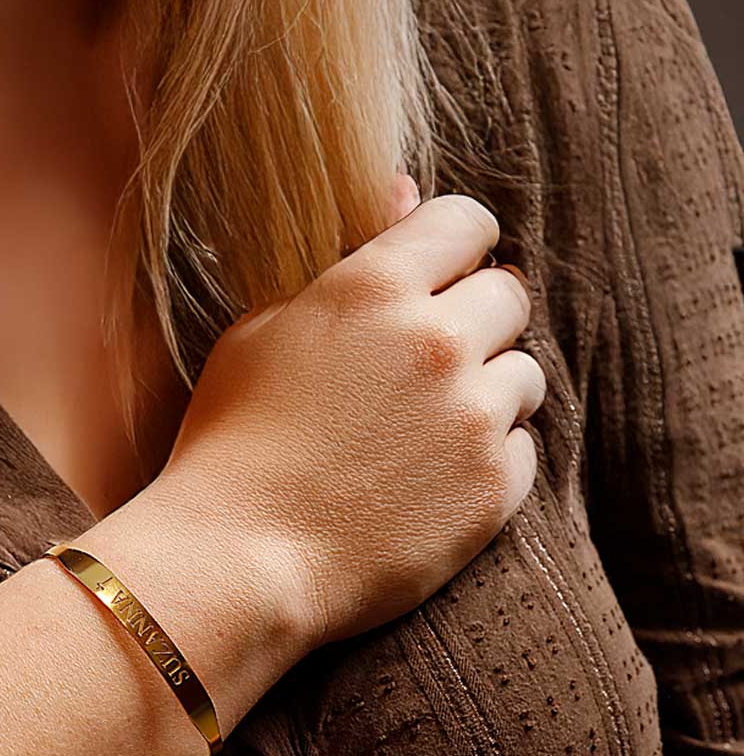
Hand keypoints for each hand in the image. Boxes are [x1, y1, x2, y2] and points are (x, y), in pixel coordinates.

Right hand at [153, 180, 544, 655]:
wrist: (237, 562)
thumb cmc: (231, 445)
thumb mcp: (259, 332)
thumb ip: (343, 265)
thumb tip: (406, 193)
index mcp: (373, 288)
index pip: (467, 221)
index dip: (457, 247)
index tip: (443, 276)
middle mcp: (436, 340)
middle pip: (508, 294)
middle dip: (476, 320)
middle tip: (428, 367)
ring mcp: (473, 416)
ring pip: (525, 375)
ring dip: (487, 393)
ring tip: (426, 434)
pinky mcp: (495, 487)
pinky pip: (524, 449)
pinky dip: (489, 461)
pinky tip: (430, 483)